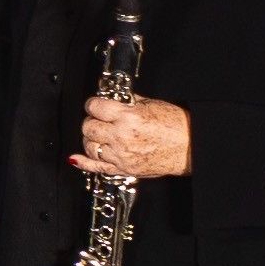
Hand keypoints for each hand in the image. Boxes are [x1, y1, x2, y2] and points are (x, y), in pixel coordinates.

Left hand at [71, 92, 194, 180]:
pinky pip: (97, 167)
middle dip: (91, 120)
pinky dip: (83, 162)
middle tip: (98, 118)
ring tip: (97, 134)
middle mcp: (122, 137)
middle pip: (89, 127)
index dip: (93, 104)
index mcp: (128, 117)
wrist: (189, 146)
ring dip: (90, 138)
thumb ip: (127, 101)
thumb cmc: (175, 125)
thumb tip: (112, 96)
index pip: (96, 107)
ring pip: (90, 146)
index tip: (95, 104)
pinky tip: (75, 158)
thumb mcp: (150, 104)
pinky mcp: (124, 169)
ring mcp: (121, 155)